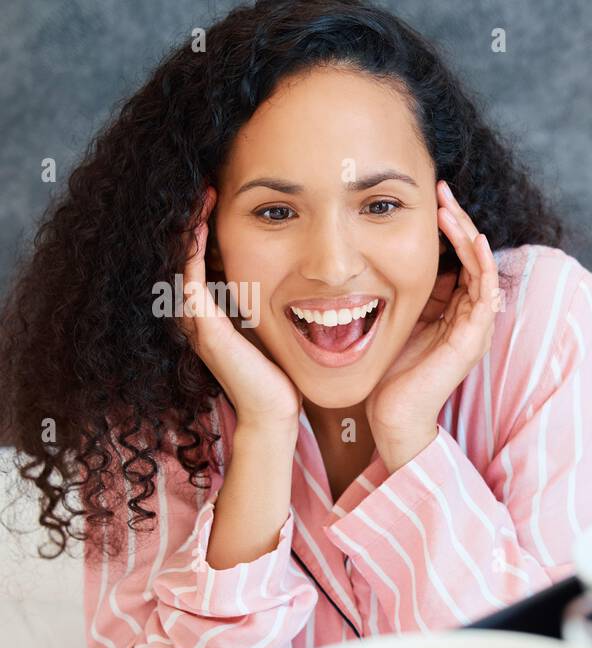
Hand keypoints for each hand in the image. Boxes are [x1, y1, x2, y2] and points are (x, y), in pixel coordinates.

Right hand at [181, 186, 300, 432]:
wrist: (276, 412)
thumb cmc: (282, 373)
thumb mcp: (274, 325)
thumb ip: (273, 299)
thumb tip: (297, 273)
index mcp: (214, 309)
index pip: (204, 256)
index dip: (206, 223)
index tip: (221, 190)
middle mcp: (198, 311)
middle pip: (187, 252)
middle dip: (194, 216)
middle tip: (204, 179)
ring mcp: (196, 319)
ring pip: (182, 259)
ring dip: (189, 224)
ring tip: (199, 190)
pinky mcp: (203, 328)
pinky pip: (189, 278)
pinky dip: (193, 248)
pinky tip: (202, 220)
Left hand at [366, 180, 501, 470]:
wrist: (391, 416)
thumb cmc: (387, 374)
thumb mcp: (390, 320)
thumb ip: (396, 293)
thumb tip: (371, 257)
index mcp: (450, 310)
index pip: (457, 257)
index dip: (448, 227)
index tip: (430, 198)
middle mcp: (468, 315)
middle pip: (472, 256)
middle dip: (459, 221)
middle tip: (442, 190)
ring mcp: (474, 327)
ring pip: (481, 268)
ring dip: (468, 235)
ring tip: (451, 208)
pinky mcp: (473, 339)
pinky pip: (485, 294)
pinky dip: (480, 264)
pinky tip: (471, 240)